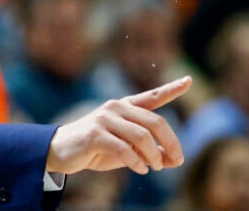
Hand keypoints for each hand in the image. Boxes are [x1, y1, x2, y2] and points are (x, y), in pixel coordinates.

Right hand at [45, 76, 191, 174]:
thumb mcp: (126, 149)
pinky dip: (136, 162)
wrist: (60, 150)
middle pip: (155, 121)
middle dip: (171, 143)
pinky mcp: (94, 134)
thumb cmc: (95, 149)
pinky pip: (123, 149)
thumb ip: (149, 150)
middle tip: (178, 161)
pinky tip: (141, 169)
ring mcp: (104, 119)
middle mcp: (115, 107)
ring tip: (154, 168)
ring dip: (154, 156)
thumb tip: (174, 160)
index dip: (171, 89)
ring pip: (141, 136)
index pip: (152, 97)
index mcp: (124, 107)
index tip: (188, 80)